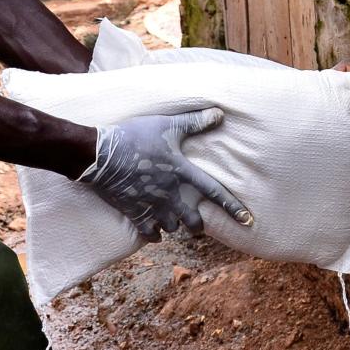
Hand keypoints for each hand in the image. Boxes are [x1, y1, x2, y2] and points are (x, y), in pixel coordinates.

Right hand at [80, 109, 252, 238]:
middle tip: (197, 225)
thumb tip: (220, 114)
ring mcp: (152, 206)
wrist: (100, 155)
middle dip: (198, 226)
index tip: (248, 221)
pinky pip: (149, 234)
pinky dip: (154, 234)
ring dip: (175, 226)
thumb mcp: (168, 125)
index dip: (233, 207)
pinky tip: (154, 231)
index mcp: (182, 173)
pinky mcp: (134, 213)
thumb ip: (195, 122)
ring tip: (174, 221)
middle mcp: (171, 194)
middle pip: (193, 221)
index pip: (215, 192)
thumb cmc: (135, 137)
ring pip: (172, 228)